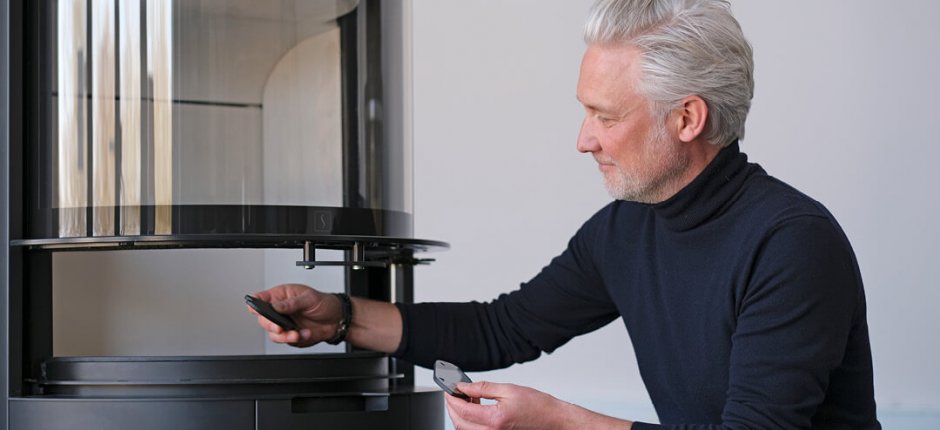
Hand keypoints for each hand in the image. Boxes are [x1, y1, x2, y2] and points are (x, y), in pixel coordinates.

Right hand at [247, 283, 341, 346]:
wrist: (336, 320)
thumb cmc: (324, 303)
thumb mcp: (309, 298)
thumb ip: (291, 303)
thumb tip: (276, 306)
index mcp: (282, 296)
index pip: (262, 298)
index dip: (255, 303)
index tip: (253, 308)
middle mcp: (280, 311)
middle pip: (263, 320)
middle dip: (270, 325)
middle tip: (279, 327)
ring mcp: (284, 324)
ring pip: (273, 334)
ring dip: (284, 336)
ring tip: (296, 333)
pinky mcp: (290, 335)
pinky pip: (286, 341)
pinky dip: (296, 339)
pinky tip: (306, 333)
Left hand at [444, 381, 571, 429]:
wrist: (552, 420)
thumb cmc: (537, 406)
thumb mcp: (509, 390)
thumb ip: (483, 388)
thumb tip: (465, 386)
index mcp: (494, 419)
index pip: (463, 410)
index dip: (452, 398)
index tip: (449, 389)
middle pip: (460, 423)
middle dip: (452, 407)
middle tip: (453, 393)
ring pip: (466, 429)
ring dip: (461, 414)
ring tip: (467, 398)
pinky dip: (470, 421)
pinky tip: (475, 408)